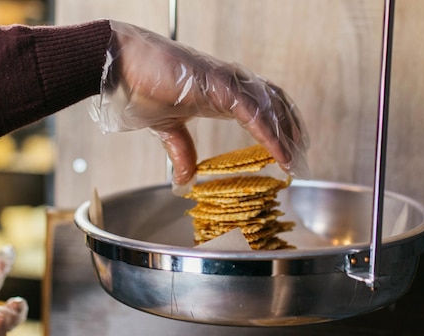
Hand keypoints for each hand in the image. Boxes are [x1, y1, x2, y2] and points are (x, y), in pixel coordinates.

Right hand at [90, 20, 309, 185]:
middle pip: (276, 103)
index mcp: (222, 93)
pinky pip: (252, 110)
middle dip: (292, 130)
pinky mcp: (218, 84)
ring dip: (286, 133)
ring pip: (270, 106)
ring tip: (294, 159)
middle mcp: (231, 84)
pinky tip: (277, 151)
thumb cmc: (143, 87)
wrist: (123, 68)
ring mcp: (227, 82)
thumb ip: (182, 151)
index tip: (288, 154)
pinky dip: (268, 132)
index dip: (279, 128)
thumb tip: (186, 179)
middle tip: (300, 158)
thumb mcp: (168, 129)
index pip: (264, 106)